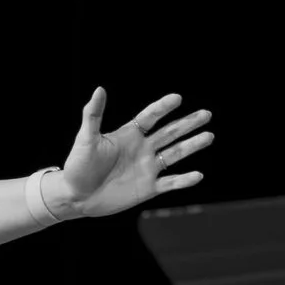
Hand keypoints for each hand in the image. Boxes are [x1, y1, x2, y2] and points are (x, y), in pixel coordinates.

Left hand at [52, 88, 214, 218]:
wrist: (75, 196)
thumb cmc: (78, 165)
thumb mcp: (86, 138)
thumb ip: (93, 114)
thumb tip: (100, 89)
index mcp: (129, 135)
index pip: (150, 117)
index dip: (163, 107)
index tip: (177, 98)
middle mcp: (142, 149)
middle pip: (170, 133)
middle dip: (188, 123)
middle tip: (207, 114)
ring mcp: (147, 168)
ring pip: (175, 154)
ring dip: (192, 146)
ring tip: (209, 136)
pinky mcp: (148, 188)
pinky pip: (171, 183)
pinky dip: (184, 180)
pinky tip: (198, 174)